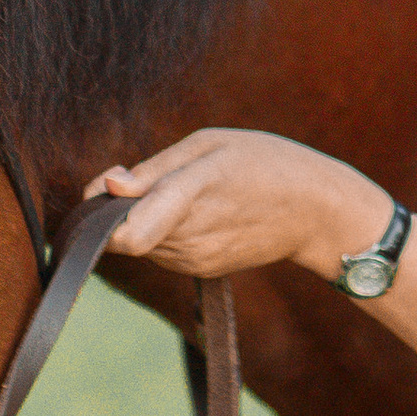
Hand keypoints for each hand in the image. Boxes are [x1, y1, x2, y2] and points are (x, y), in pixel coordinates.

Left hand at [90, 129, 388, 283]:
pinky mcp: (202, 270)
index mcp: (190, 194)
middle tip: (157, 177)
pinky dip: (167, 231)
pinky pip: (164, 250)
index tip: (107, 188)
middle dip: (125, 207)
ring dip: (148, 219)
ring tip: (189, 192)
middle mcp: (189, 237)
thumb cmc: (265, 163)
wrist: (317, 211)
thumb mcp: (211, 145)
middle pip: (125, 232)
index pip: (124, 233)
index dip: (99, 214)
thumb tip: (106, 185)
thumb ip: (153, 169)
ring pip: (142, 242)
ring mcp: (195, 259)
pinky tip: (200, 211)